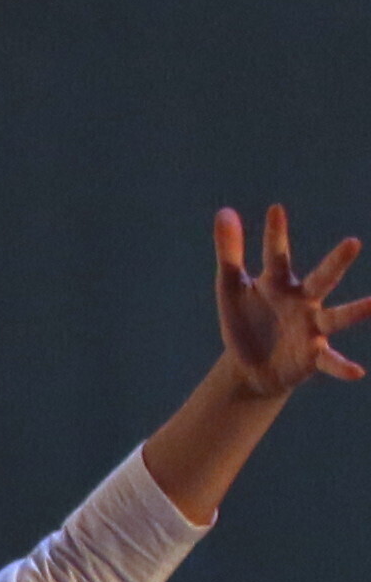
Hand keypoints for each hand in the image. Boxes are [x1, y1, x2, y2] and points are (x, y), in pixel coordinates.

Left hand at [206, 203, 367, 403]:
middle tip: (353, 242)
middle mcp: (303, 301)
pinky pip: (330, 361)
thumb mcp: (231, 287)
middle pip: (321, 279)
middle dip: (336, 262)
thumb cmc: (245, 319)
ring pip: (336, 317)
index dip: (275, 234)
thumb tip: (224, 211)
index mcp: (279, 282)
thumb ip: (230, 252)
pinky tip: (357, 372)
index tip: (275, 209)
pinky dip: (342, 366)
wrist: (249, 366)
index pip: (277, 255)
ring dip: (356, 311)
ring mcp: (311, 328)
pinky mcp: (312, 355)